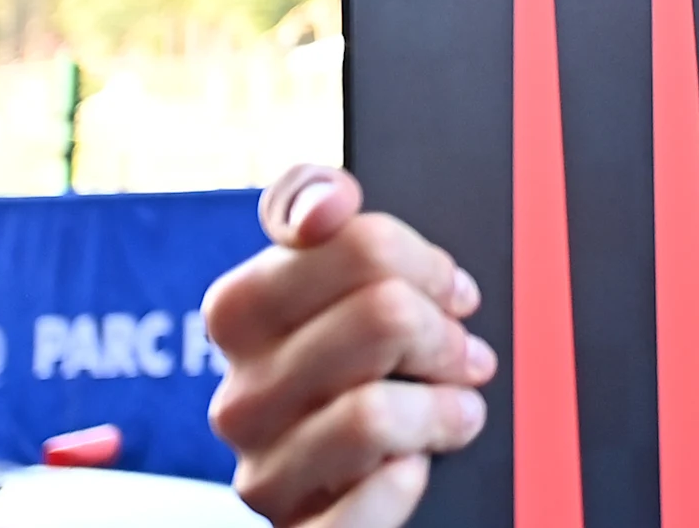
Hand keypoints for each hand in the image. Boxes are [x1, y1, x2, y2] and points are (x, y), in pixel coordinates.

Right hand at [203, 166, 495, 527]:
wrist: (330, 488)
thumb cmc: (342, 369)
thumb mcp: (329, 279)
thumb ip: (313, 205)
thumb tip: (325, 201)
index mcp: (242, 310)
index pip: (359, 241)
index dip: (426, 263)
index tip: (447, 288)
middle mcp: (239, 393)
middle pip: (383, 315)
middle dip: (444, 332)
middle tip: (460, 352)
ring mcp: (263, 468)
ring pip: (374, 413)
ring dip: (441, 408)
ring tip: (454, 410)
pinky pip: (366, 505)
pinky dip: (405, 484)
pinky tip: (412, 468)